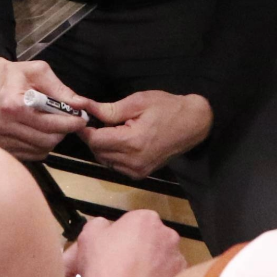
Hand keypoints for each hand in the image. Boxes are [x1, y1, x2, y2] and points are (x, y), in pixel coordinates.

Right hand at [0, 58, 98, 160]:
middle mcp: (5, 125)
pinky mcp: (4, 148)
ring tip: (52, 122)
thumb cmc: (15, 76)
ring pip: (42, 149)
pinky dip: (42, 145)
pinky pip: (33, 154)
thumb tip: (81, 105)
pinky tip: (40, 130)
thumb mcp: (39, 72)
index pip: (48, 124)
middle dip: (63, 131)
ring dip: (53, 138)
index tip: (81, 119)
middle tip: (69, 120)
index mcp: (13, 105)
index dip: (69, 123)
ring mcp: (3, 139)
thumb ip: (61, 89)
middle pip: (47, 140)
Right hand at [68, 212, 186, 276]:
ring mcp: (178, 258)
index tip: (112, 251)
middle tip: (121, 267)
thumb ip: (100, 225)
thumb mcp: (88, 236)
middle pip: (151, 239)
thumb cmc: (104, 266)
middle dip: (139, 250)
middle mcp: (168, 234)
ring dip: (150, 267)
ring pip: (161, 259)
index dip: (121, 237)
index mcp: (146, 218)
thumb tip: (107, 228)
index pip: (134, 222)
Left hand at [80, 90, 210, 178]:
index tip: (82, 116)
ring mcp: (137, 171)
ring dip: (102, 145)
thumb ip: (109, 109)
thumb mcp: (137, 102)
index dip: (85, 129)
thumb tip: (82, 106)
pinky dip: (112, 153)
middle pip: (98, 152)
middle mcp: (133, 162)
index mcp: (132, 143)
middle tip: (98, 118)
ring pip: (105, 160)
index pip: (95, 140)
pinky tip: (121, 139)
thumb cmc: (167, 108)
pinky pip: (116, 165)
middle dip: (93, 136)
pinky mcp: (141, 174)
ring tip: (113, 128)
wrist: (194, 124)